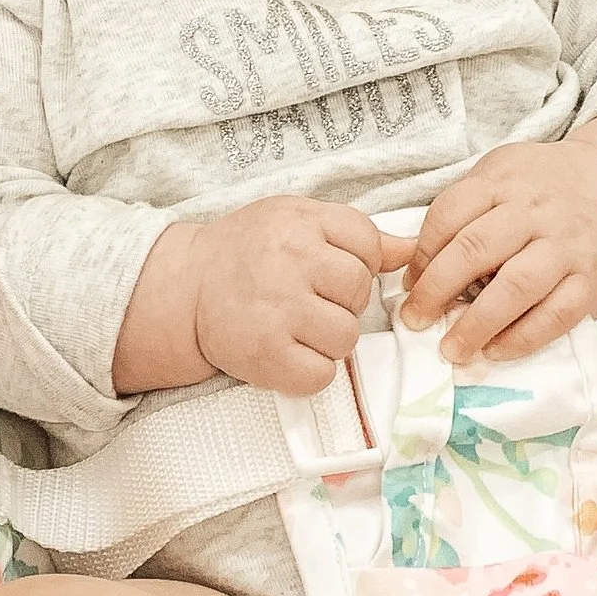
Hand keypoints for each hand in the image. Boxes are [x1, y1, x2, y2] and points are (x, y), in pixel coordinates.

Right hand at [115, 198, 388, 397]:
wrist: (185, 288)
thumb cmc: (246, 253)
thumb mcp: (295, 221)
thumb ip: (353, 233)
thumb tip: (412, 249)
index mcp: (298, 222)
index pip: (366, 243)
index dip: (355, 262)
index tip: (326, 270)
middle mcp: (288, 261)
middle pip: (359, 292)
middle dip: (341, 302)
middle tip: (306, 300)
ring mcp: (277, 309)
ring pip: (346, 337)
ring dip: (328, 340)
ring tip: (295, 327)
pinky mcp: (266, 354)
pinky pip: (321, 374)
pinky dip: (309, 372)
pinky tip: (286, 352)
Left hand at [397, 138, 596, 364]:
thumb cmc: (543, 187)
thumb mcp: (499, 175)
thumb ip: (461, 210)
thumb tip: (415, 266)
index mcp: (504, 183)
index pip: (451, 214)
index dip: (422, 253)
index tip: (408, 284)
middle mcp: (536, 212)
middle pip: (477, 249)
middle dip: (438, 290)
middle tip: (415, 320)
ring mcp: (567, 247)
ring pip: (517, 286)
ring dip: (478, 323)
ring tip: (453, 349)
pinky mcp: (591, 280)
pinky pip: (556, 315)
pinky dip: (523, 338)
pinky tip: (496, 350)